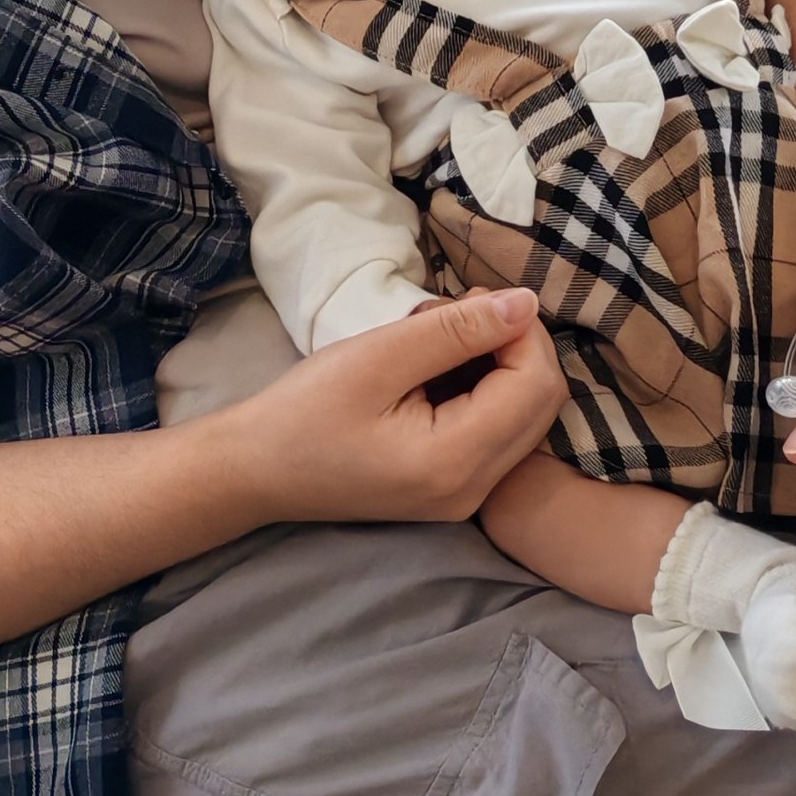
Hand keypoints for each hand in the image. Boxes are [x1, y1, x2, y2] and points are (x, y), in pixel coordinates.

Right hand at [219, 290, 567, 525]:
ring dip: (502, 363)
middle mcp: (472, 492)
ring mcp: (465, 497)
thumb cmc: (305, 410)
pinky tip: (442, 365)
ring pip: (526, 415)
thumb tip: (526, 303)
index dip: (522, 330)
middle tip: (459, 311)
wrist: (253, 471)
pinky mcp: (453, 489)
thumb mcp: (380, 355)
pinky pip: (501, 431)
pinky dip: (487, 388)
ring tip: (443, 334)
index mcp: (453, 464)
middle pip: (542, 403)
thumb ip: (459, 330)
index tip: (473, 298)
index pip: (535, 385)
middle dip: (517, 343)